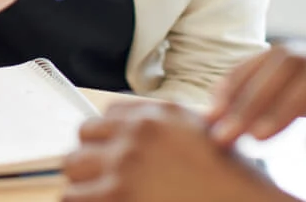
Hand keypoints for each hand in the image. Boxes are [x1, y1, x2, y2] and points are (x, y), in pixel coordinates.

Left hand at [62, 101, 292, 201]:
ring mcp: (124, 163)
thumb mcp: (203, 136)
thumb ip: (168, 128)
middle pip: (85, 134)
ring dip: (83, 182)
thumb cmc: (232, 183)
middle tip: (102, 178)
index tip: (111, 154)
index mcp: (159, 115)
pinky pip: (74, 197)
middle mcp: (138, 132)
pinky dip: (81, 201)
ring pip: (73, 165)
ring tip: (98, 196)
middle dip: (92, 157)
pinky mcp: (116, 195)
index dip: (108, 137)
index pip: (108, 113)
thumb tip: (135, 133)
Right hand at [205, 42, 305, 181]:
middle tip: (221, 131)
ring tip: (213, 115)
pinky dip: (252, 82)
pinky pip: (282, 69)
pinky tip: (228, 101)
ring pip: (279, 57)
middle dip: (252, 95)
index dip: (283, 105)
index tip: (256, 136)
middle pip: (291, 60)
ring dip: (243, 85)